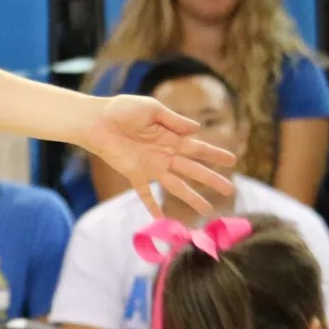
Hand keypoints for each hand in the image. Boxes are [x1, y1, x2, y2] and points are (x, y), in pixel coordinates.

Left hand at [74, 94, 235, 216]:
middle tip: (230, 190)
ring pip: (176, 185)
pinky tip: (161, 219)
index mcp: (171, 137)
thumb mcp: (152, 109)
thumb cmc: (122, 110)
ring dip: (191, 197)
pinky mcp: (134, 174)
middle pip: (193, 170)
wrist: (95, 121)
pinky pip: (145, 193)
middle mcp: (165, 154)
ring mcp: (150, 166)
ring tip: (206, 210)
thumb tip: (197, 129)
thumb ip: (174, 120)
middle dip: (211, 180)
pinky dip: (152, 206)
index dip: (215, 155)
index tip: (232, 161)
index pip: (198, 148)